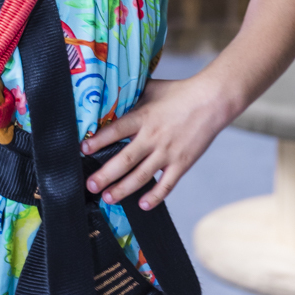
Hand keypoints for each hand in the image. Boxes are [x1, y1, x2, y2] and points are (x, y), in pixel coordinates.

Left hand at [81, 73, 231, 210]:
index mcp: (143, 116)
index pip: (116, 131)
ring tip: (108, 198)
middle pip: (125, 159)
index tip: (83, 150)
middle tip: (90, 186)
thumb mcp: (151, 89)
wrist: (211, 100)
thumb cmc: (179, 92)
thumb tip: (111, 96)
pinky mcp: (182, 163)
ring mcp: (168, 152)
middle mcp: (153, 137)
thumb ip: (132, 96)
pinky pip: (167, 184)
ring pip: (142, 176)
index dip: (98, 141)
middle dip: (105, 174)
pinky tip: (142, 205)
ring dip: (123, 189)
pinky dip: (155, 197)